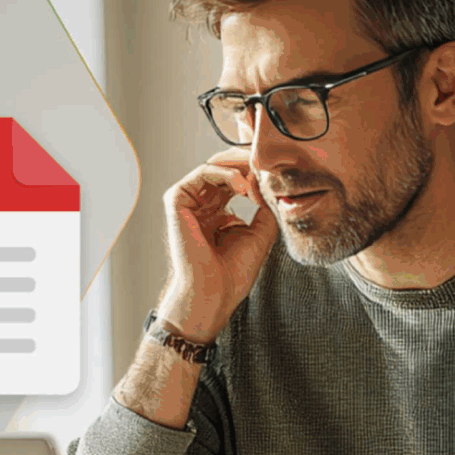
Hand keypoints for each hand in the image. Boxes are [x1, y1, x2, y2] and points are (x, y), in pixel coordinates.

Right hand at [158, 148, 277, 341]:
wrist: (213, 291)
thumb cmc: (233, 272)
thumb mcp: (260, 233)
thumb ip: (264, 205)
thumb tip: (264, 179)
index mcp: (217, 214)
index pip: (236, 182)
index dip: (256, 174)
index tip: (277, 176)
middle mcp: (202, 206)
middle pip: (224, 170)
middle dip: (248, 163)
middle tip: (269, 164)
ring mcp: (189, 203)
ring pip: (214, 166)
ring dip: (239, 166)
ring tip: (258, 175)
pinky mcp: (177, 201)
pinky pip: (202, 173)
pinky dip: (225, 173)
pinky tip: (243, 185)